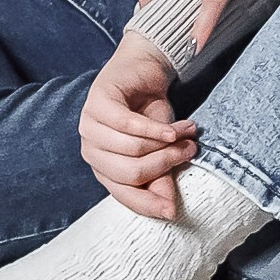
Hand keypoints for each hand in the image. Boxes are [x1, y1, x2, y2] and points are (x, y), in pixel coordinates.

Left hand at [79, 36, 198, 217]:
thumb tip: (169, 209)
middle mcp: (91, 151)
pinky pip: (127, 124)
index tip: (174, 209)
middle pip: (131, 172)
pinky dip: (155, 128)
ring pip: (132, 149)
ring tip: (188, 133)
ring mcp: (89, 126)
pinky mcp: (96, 102)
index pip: (124, 195)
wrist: (144, 69)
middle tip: (189, 152)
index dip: (149, 204)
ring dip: (167, 143)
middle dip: (165, 164)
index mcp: (103, 169)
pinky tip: (174, 128)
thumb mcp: (160, 149)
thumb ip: (161, 176)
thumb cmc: (149, 112)